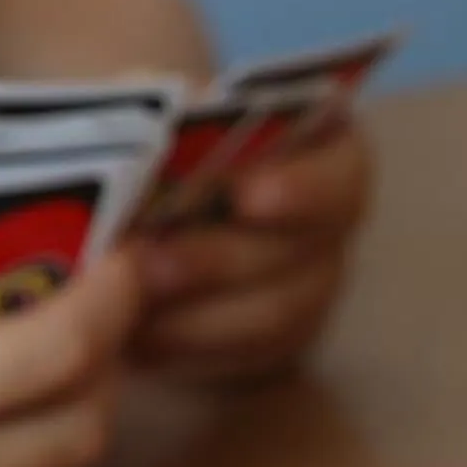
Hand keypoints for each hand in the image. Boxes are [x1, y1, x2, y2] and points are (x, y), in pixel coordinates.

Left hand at [128, 125, 372, 383]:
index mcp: (321, 148)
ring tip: (127, 309)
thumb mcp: (145, 108)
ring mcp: (304, 286)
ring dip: (200, 316)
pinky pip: (240, 358)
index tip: (247, 195)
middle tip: (148, 263)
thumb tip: (169, 124)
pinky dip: (185, 350)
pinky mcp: (266, 340)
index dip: (306, 188)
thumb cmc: (142, 134)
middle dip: (223, 260)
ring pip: (276, 316)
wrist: (123, 186)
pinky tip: (131, 340)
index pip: (343, 171)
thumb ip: (162, 110)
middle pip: (304, 253)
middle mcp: (326, 223)